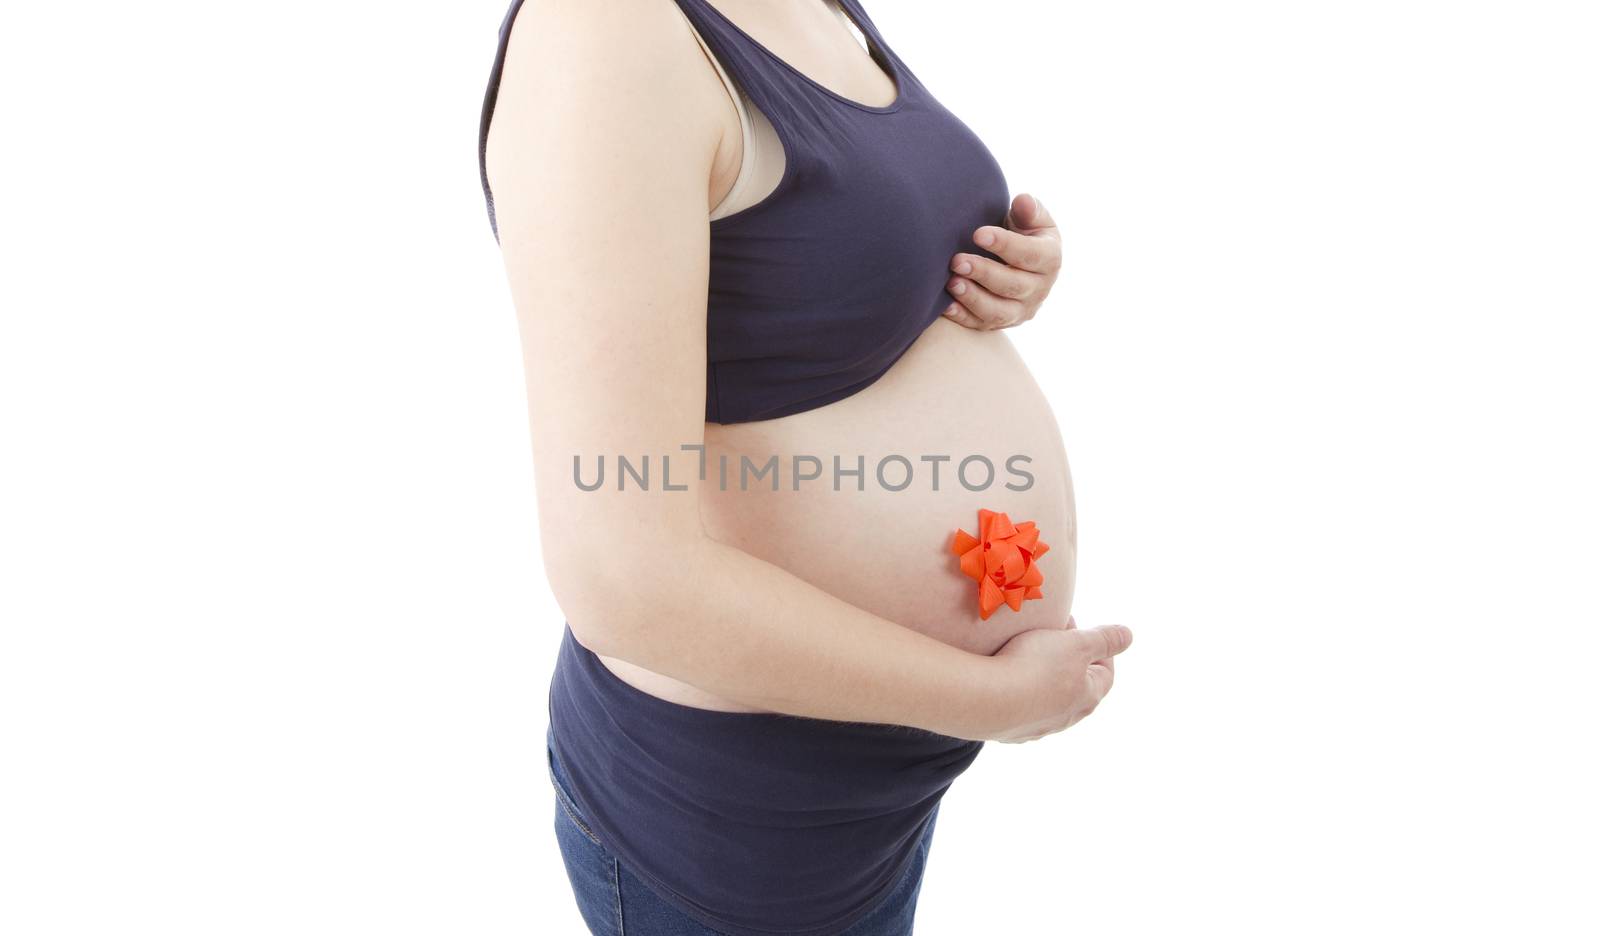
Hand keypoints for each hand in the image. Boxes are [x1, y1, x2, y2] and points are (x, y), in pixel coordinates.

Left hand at [942, 193, 1061, 329]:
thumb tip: (1022, 201)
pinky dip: (962, 317)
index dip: (1005, 245)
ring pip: (998, 311)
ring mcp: (1020, 310)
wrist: (1013, 260)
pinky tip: (945, 306)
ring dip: (973, 298)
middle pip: (1013, 285)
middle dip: (984, 273)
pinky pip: (980, 325)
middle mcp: (1039, 289)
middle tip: (957, 261)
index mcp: (1050, 259)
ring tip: (952, 283)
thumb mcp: (1030, 219)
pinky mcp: (999, 323)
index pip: (1030, 255)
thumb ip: (1029, 210)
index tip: (978, 233)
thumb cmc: (1021, 233)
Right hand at [983, 617, 1132, 742]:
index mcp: (1088, 696)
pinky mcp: (1010, 732)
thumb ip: (1106, 638)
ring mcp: (1037, 728)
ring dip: (1043, 679)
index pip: (1105, 670)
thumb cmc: (1035, 666)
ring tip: (1025, 655)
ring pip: (1048, 700)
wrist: (987, 699)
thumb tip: (1128, 635)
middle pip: (1077, 686)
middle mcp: (1067, 718)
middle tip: (1050, 637)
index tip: (1074, 627)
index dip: (1096, 645)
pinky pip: (1021, 710)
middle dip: (1068, 661)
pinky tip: (1005, 679)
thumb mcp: (1077, 643)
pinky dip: (1018, 693)